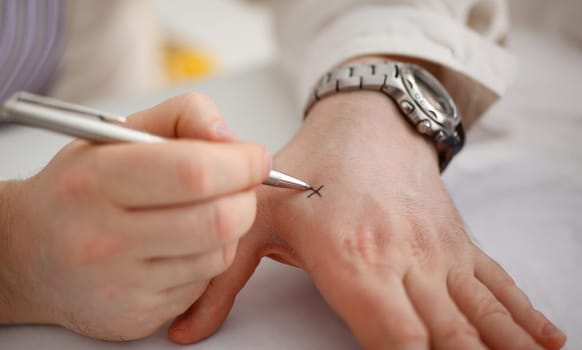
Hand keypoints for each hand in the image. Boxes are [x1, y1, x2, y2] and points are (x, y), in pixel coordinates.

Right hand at [0, 93, 270, 339]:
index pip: (195, 173)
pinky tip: (181, 245)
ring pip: (220, 254)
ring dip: (230, 228)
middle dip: (247, 197)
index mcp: (96, 181)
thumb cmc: (80, 188)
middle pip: (220, 219)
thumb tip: (234, 141)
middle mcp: (103, 239)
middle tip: (239, 185)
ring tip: (204, 212)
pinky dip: (207, 258)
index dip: (241, 164)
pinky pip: (203, 284)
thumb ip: (183, 117)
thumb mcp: (118, 134)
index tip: (255, 157)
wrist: (28, 255)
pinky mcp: (137, 317)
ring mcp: (121, 286)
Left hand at [167, 91, 565, 348]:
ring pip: (481, 316)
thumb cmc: (313, 165)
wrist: (368, 119)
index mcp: (355, 260)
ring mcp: (438, 252)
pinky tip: (544, 340)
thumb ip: (220, 277)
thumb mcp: (256, 215)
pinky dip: (522, 316)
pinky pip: (495, 284)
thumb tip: (183, 332)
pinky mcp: (456, 242)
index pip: (398, 341)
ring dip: (502, 349)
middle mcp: (407, 261)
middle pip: (449, 339)